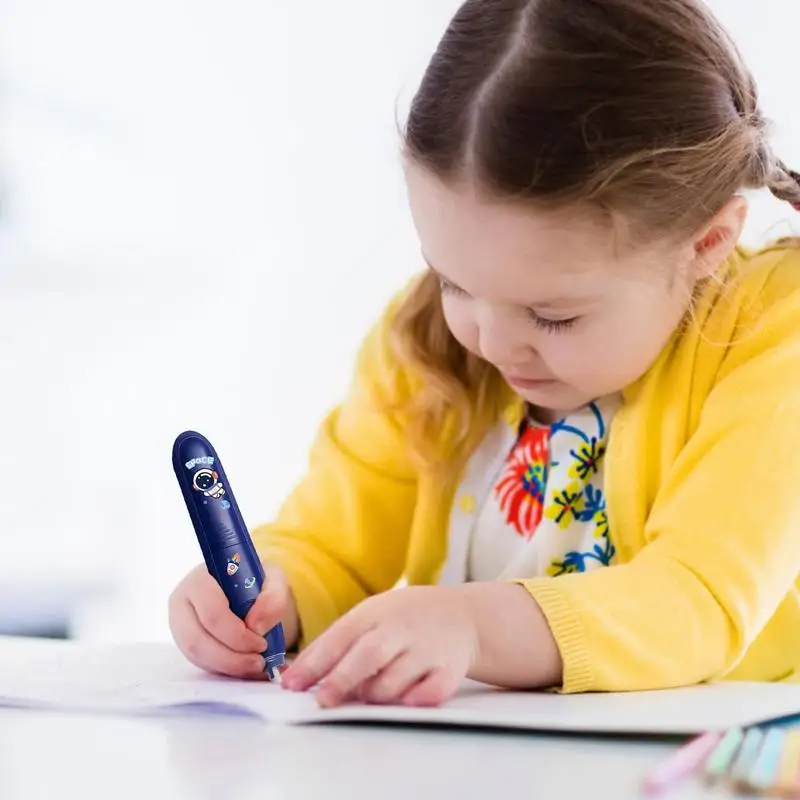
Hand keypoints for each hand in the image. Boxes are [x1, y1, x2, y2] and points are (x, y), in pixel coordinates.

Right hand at [169, 562, 298, 677]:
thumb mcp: (273, 579)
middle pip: (198, 640)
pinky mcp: (187, 644)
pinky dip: (226, 670)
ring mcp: (180, 626)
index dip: (236, 634)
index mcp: (199, 580)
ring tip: (255, 665)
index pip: (212, 613)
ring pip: (197, 656)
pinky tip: (246, 667)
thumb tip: (256, 626)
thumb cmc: (255, 580)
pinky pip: (201, 663)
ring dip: (228, 666)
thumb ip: (272, 597)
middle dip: (231, 657)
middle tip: (259, 662)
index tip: (261, 643)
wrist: (246, 586)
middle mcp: (182, 603)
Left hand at [281, 585, 477, 706]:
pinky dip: (419, 698)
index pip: (340, 636)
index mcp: (375, 613)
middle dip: (343, 679)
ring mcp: (427, 648)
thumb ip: (338, 643)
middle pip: (369, 654)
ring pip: (397, 677)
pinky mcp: (450, 668)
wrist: (461, 614)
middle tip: (322, 700)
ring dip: (376, 693)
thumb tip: (297, 675)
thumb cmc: (402, 619)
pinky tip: (406, 702)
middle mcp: (400, 629)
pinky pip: (434, 689)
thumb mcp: (370, 616)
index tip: (291, 685)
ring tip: (363, 699)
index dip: (315, 661)